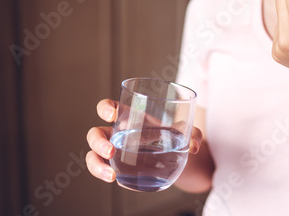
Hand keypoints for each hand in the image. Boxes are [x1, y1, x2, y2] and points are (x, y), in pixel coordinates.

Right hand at [85, 99, 202, 182]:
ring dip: (96, 164)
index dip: (105, 108)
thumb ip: (193, 134)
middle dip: (98, 142)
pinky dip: (104, 175)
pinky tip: (116, 180)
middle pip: (96, 133)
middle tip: (112, 150)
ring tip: (110, 175)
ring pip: (93, 155)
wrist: (181, 159)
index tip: (111, 114)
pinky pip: (104, 170)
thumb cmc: (177, 137)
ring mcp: (115, 152)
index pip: (110, 107)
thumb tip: (195, 146)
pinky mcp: (118, 168)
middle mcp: (118, 133)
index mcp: (131, 117)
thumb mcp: (187, 133)